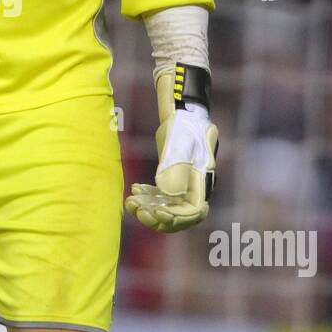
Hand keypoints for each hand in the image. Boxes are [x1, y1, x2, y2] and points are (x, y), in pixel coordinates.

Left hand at [125, 69, 217, 231]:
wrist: (184, 112)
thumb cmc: (186, 124)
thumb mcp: (180, 144)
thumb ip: (176, 167)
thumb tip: (167, 193)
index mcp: (201, 182)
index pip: (193, 213)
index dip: (176, 219)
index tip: (157, 212)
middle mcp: (193, 187)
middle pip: (178, 216)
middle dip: (157, 218)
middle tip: (138, 211)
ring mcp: (182, 184)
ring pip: (166, 208)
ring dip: (148, 209)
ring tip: (130, 202)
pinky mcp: (171, 179)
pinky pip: (160, 197)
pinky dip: (147, 197)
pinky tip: (135, 189)